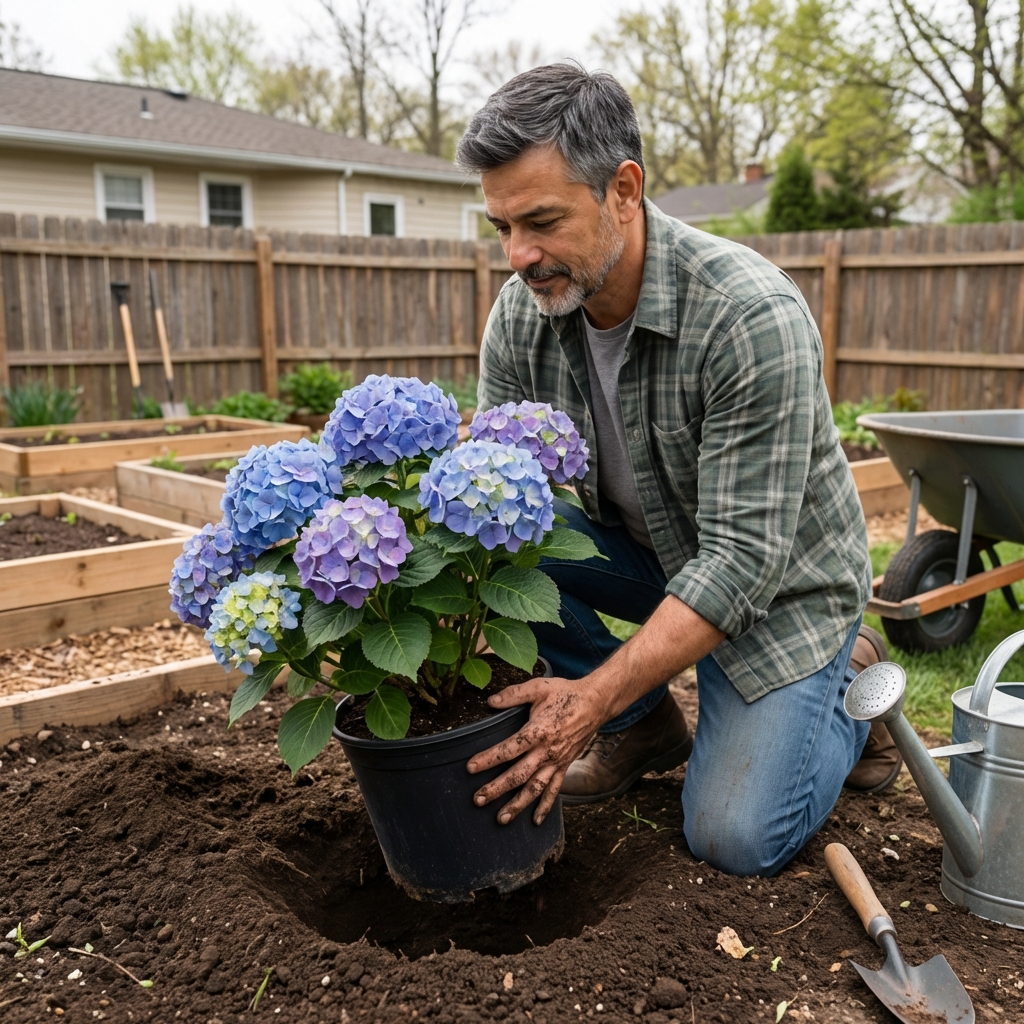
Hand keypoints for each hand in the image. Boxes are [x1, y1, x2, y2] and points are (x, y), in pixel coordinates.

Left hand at [466, 675, 609, 825]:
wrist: (595, 703)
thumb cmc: (565, 693)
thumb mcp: (539, 687)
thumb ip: (514, 694)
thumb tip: (490, 701)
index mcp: (538, 731)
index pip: (509, 749)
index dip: (489, 759)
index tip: (471, 768)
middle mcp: (547, 751)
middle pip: (518, 775)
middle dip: (497, 789)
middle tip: (478, 799)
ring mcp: (557, 762)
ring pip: (535, 788)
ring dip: (518, 805)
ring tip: (501, 819)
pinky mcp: (564, 766)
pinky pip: (555, 790)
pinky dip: (545, 807)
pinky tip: (535, 821)